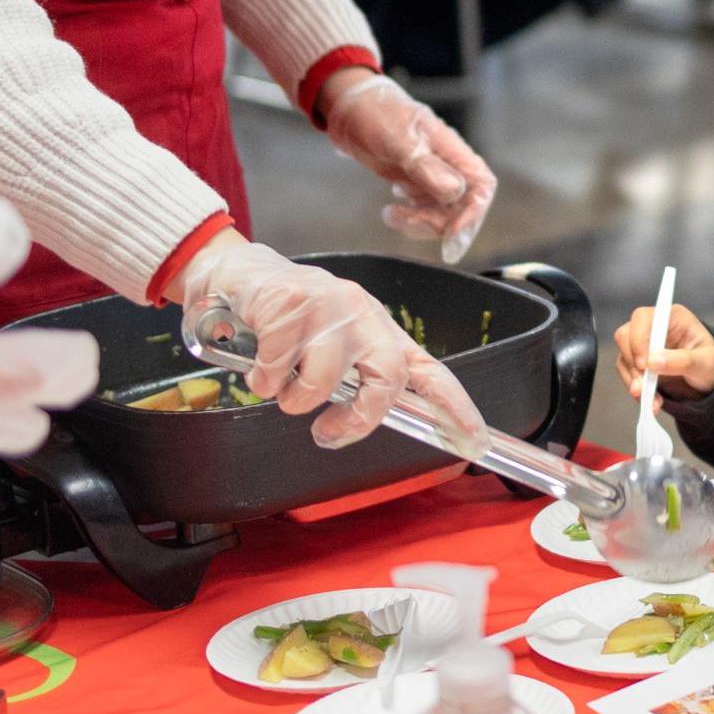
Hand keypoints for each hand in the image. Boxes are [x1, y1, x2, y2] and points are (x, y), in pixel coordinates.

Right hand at [176, 232, 483, 450]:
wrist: (239, 274)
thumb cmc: (288, 320)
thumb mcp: (332, 346)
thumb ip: (352, 382)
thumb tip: (353, 426)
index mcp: (379, 329)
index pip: (427, 370)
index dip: (454, 406)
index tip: (473, 440)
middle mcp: (362, 314)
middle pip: (386, 379)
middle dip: (357, 419)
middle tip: (327, 431)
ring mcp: (328, 305)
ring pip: (323, 382)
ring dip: (293, 398)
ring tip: (279, 381)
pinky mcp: (289, 302)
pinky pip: (276, 369)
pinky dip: (260, 379)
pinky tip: (257, 358)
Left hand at [321, 73, 495, 265]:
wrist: (351, 105)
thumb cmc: (376, 113)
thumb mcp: (397, 139)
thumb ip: (425, 166)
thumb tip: (454, 192)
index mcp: (450, 149)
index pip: (481, 186)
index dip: (473, 213)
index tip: (452, 234)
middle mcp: (446, 165)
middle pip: (462, 205)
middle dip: (439, 223)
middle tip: (406, 221)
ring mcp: (429, 174)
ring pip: (442, 211)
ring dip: (420, 222)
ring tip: (389, 215)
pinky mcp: (413, 181)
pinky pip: (423, 207)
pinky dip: (410, 216)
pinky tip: (391, 208)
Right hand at [611, 303, 713, 399]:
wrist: (707, 379)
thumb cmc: (709, 363)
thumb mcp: (704, 363)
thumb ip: (681, 361)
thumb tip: (652, 362)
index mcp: (672, 316)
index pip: (643, 317)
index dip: (638, 338)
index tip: (644, 364)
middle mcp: (653, 325)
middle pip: (626, 336)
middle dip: (633, 364)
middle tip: (643, 387)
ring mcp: (643, 342)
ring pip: (624, 356)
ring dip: (634, 381)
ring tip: (653, 401)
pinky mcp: (637, 360)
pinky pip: (627, 373)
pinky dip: (636, 389)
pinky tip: (653, 401)